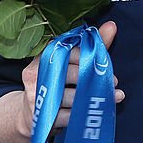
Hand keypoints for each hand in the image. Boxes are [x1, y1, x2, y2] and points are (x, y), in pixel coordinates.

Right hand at [17, 21, 123, 138]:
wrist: (30, 114)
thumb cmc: (57, 82)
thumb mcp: (72, 63)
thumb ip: (91, 46)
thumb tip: (112, 26)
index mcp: (45, 56)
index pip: (68, 52)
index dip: (88, 58)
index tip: (104, 65)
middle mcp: (37, 73)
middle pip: (70, 73)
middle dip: (94, 78)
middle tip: (112, 82)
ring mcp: (36, 95)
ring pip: (70, 96)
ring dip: (93, 97)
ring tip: (112, 96)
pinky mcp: (40, 116)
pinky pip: (66, 115)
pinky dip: (84, 114)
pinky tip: (96, 113)